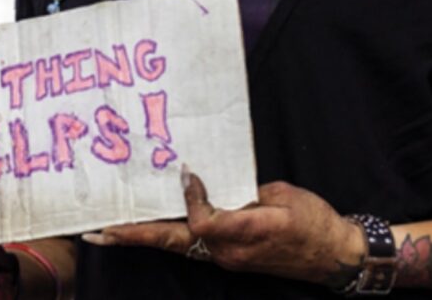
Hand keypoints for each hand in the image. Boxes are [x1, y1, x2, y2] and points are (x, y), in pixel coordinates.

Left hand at [84, 171, 362, 287]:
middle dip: (133, 236)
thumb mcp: (283, 196)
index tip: (185, 173)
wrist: (335, 256)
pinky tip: (146, 223)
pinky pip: (191, 244)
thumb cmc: (315, 222)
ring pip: (177, 245)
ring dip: (142, 236)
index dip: (189, 198)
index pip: (202, 221)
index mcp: (247, 233)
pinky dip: (166, 233)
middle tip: (95, 231)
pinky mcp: (228, 258)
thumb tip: (211, 183)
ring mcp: (227, 258)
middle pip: (173, 242)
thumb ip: (243, 191)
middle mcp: (229, 252)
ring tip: (106, 229)